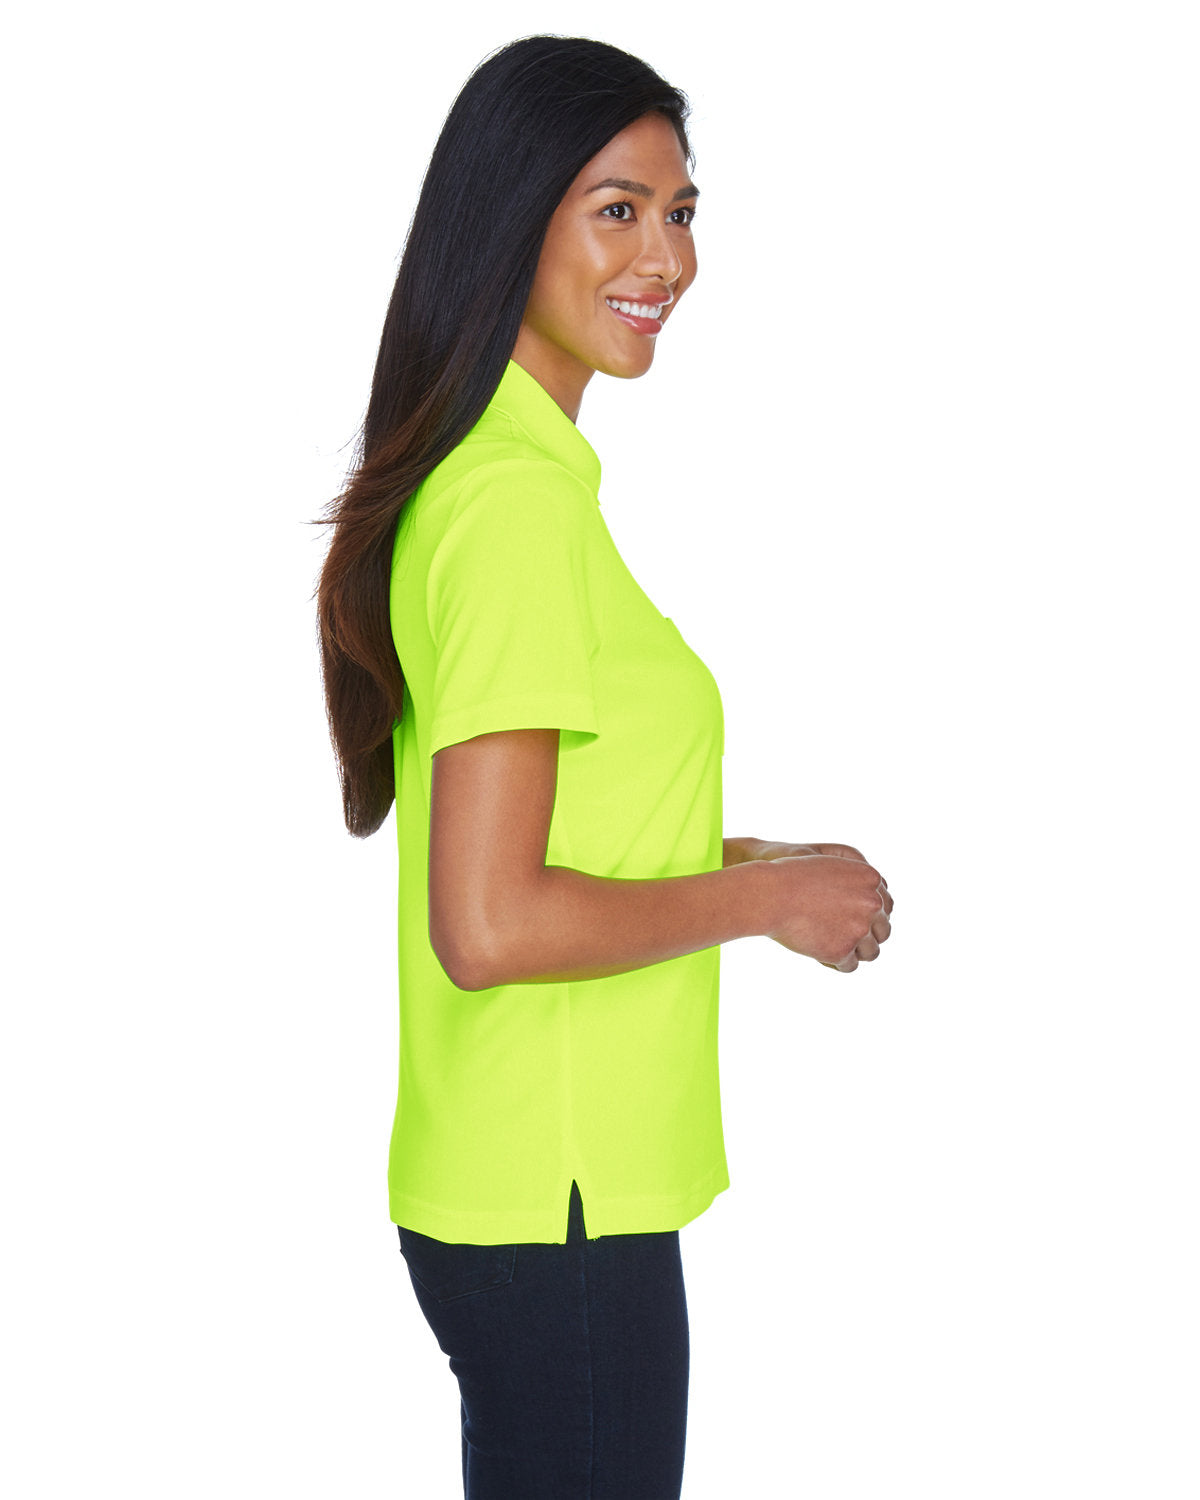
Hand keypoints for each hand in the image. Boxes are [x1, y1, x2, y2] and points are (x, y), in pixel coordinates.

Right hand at [759, 847, 892, 971]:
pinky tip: (822, 956)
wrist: (770, 895)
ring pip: (871, 952)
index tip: (854, 921)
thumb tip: (872, 904)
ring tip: (835, 949)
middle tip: (845, 938)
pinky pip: (849, 966)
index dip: (870, 916)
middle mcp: (871, 903)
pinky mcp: (842, 950)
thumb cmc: (791, 878)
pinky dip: (837, 963)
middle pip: (883, 930)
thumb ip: (853, 883)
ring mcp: (859, 928)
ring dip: (855, 953)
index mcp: (871, 879)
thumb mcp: (829, 867)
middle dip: (867, 936)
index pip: (886, 906)